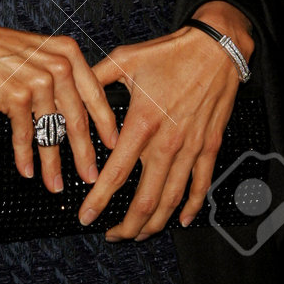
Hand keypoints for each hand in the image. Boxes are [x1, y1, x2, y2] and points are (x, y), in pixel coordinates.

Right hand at [0, 1, 118, 194]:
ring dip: (53, 164)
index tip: (114, 147)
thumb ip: (59, 76)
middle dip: (85, 153)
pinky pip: (26, 135)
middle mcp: (57, 65)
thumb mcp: (37, 53)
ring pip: (52, 133)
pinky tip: (27, 171)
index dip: (106, 124)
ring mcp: (37, 81)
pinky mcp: (16, 96)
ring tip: (56, 185)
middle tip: (90, 177)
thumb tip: (78, 112)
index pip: (95, 94)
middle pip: (77, 119)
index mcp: (67, 52)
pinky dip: (25, 156)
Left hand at [78, 11, 246, 238]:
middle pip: (146, 200)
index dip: (99, 200)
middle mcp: (167, 142)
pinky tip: (181, 219)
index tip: (86, 216)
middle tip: (111, 235)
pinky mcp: (208, 147)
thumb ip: (95, 79)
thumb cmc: (168, 52)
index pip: (116, 173)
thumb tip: (69, 91)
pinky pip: (200, 186)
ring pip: (172, 201)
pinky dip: (190, 207)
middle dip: (127, 226)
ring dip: (154, 224)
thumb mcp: (124, 59)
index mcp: (142, 122)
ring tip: (137, 234)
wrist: (214, 49)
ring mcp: (190, 148)